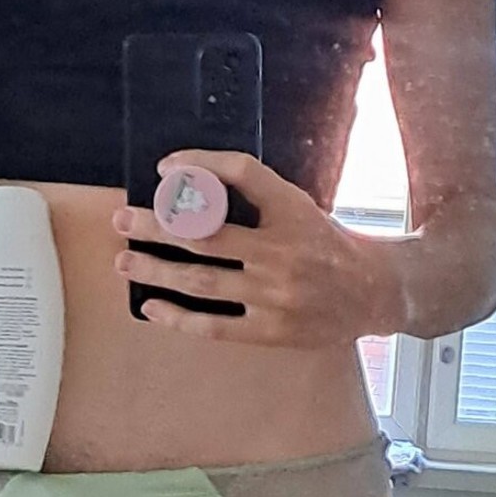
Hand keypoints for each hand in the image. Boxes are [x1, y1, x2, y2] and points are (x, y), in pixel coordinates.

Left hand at [112, 150, 406, 347]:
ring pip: (201, 281)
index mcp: (292, 211)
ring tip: (124, 260)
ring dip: (156, 270)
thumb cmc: (327, 246)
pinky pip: (214, 325)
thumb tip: (190, 190)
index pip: (241, 174)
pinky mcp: (270, 330)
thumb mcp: (301, 208)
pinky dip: (178, 317)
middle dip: (156, 225)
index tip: (165, 168)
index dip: (199, 166)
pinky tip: (152, 306)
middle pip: (205, 234)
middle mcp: (281, 251)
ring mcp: (274, 294)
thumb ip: (257, 199)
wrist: (373, 294)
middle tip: (122, 219)